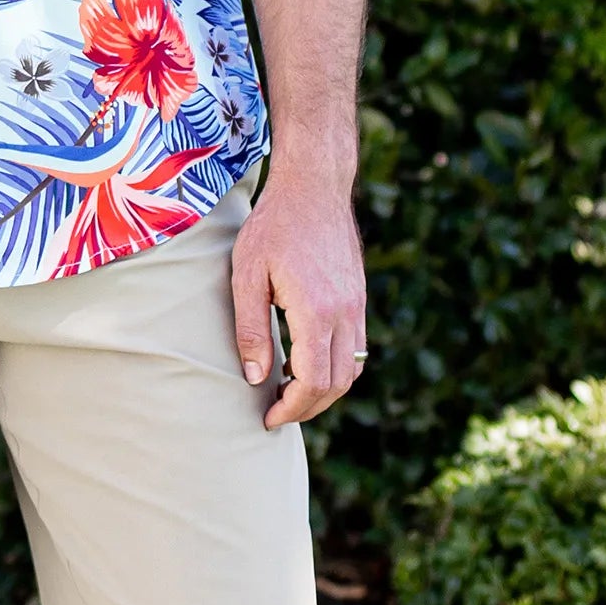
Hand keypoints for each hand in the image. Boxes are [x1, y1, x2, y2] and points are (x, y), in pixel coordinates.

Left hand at [231, 160, 366, 428]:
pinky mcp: (358, 299)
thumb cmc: (273, 227)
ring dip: (324, 391)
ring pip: (352, 369)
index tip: (268, 417)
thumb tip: (255, 378)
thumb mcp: (247, 275)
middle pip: (337, 384)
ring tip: (289, 392)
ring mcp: (356, 306)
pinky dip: (335, 368)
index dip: (292, 408)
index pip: (313, 380)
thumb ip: (250, 329)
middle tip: (277, 413)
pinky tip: (305, 363)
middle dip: (308, 408)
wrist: (314, 187)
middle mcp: (345, 313)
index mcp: (317, 310)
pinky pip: (356, 348)